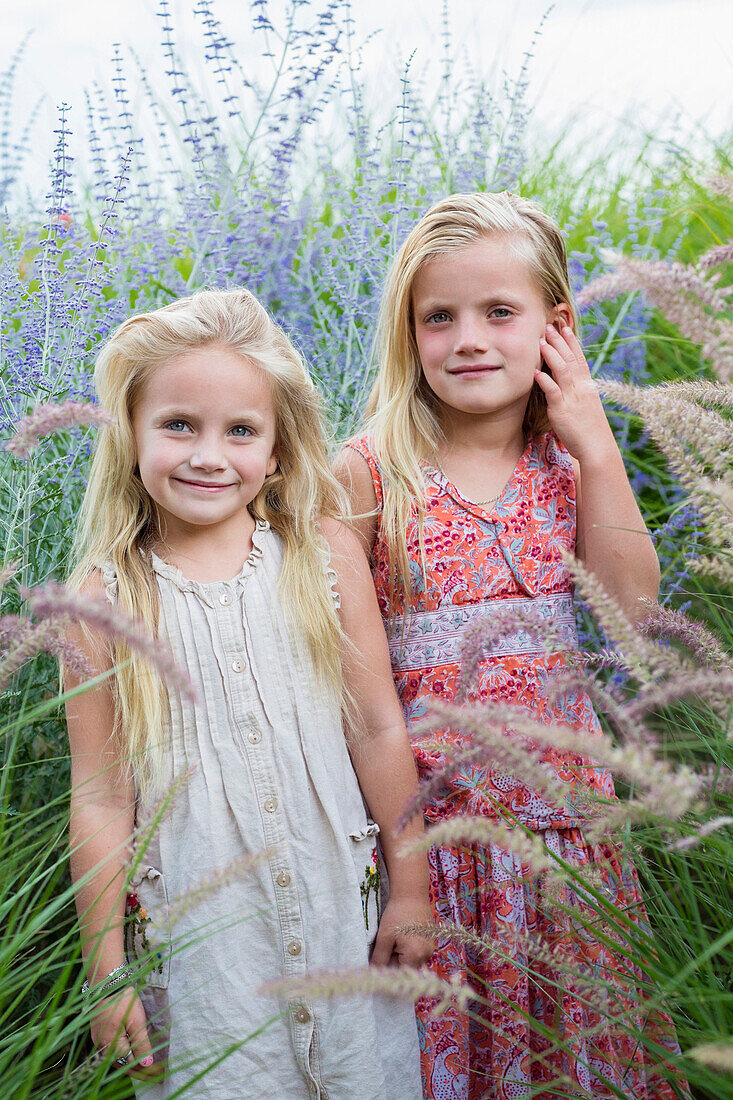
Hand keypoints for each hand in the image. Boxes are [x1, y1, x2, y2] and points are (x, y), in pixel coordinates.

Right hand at [90, 986, 162, 1078]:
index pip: (130, 1064)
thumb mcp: (136, 1021)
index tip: (160, 1073)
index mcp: (111, 1046)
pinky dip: (123, 1054)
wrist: (106, 981)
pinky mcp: (98, 1032)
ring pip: (116, 1058)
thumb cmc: (122, 1000)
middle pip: (122, 1064)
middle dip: (139, 1071)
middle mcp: (102, 1046)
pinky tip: (131, 1054)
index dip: (146, 1070)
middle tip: (156, 1075)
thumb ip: (141, 1044)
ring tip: (146, 1069)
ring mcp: (98, 1039)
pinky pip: (112, 1049)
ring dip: (130, 1064)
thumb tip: (147, 1065)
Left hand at [370, 895, 434, 967]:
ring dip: (400, 953)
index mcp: (416, 956)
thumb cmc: (397, 914)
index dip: (386, 966)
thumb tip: (374, 973)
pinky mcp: (430, 942)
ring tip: (395, 936)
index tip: (379, 956)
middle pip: (405, 967)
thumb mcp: (384, 937)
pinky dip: (407, 947)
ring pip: (410, 959)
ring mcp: (430, 949)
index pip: (397, 972)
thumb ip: (379, 958)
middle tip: (387, 942)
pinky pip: (415, 952)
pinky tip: (402, 934)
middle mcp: (427, 955)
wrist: (411, 894)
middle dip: (393, 958)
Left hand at [536, 325, 614, 461]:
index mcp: (587, 387)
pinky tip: (535, 372)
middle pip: (570, 359)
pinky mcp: (562, 411)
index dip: (572, 343)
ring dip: (551, 354)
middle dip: (559, 342)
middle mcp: (581, 389)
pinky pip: (553, 392)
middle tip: (549, 326)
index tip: (565, 328)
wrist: (597, 448)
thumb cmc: (590, 431)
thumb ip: (577, 394)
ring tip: (540, 342)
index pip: (580, 359)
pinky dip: (544, 380)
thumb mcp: (586, 408)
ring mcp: (572, 398)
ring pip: (562, 370)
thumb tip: (567, 386)